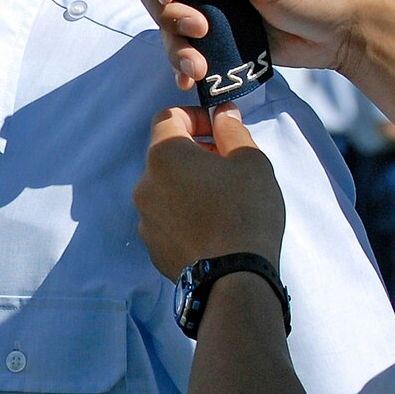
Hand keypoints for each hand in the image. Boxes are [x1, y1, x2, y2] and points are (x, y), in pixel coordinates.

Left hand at [134, 103, 286, 279]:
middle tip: (228, 165)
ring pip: (165, 189)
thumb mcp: (250, 161)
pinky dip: (184, 215)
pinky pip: (166, 219)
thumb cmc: (245, 212)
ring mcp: (145, 218)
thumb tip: (223, 115)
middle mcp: (144, 184)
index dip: (195, 117)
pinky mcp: (152, 247)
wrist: (234, 279)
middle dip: (195, 153)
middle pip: (166, 156)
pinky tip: (212, 228)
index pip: (168, 117)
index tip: (219, 129)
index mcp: (164, 155)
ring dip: (189, 186)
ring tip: (223, 201)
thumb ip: (232, 130)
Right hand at [137, 0, 378, 91]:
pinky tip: (189, 79)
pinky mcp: (226, 39)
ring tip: (195, 67)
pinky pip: (193, 49)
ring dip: (175, 45)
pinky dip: (186, 64)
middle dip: (168, 12)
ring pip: (173, 24)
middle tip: (196, 28)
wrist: (347, 32)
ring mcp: (218, 8)